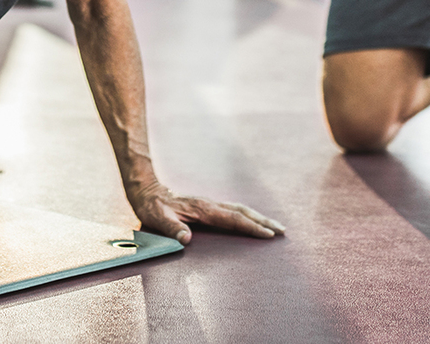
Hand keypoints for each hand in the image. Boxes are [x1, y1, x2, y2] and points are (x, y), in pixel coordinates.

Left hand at [127, 180, 285, 244]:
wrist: (147, 189)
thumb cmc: (152, 207)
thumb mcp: (157, 218)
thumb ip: (171, 228)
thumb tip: (186, 239)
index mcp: (202, 209)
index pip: (232, 219)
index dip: (251, 227)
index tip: (268, 234)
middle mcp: (210, 204)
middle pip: (242, 212)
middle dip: (263, 221)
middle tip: (283, 231)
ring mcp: (210, 204)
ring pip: (240, 209)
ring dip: (259, 217)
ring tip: (275, 226)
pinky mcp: (208, 206)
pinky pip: (233, 210)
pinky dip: (247, 215)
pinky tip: (253, 221)